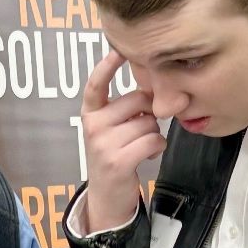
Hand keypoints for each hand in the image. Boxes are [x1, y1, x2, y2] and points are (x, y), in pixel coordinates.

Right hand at [80, 48, 166, 232]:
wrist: (107, 199)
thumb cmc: (116, 157)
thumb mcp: (112, 130)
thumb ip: (127, 108)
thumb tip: (157, 89)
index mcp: (90, 114)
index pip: (96, 84)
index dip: (107, 65)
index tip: (119, 48)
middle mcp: (93, 126)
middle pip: (137, 99)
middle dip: (149, 112)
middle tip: (142, 130)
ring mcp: (103, 144)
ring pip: (149, 122)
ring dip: (154, 134)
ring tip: (141, 147)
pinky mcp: (118, 161)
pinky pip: (153, 140)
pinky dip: (158, 148)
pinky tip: (148, 155)